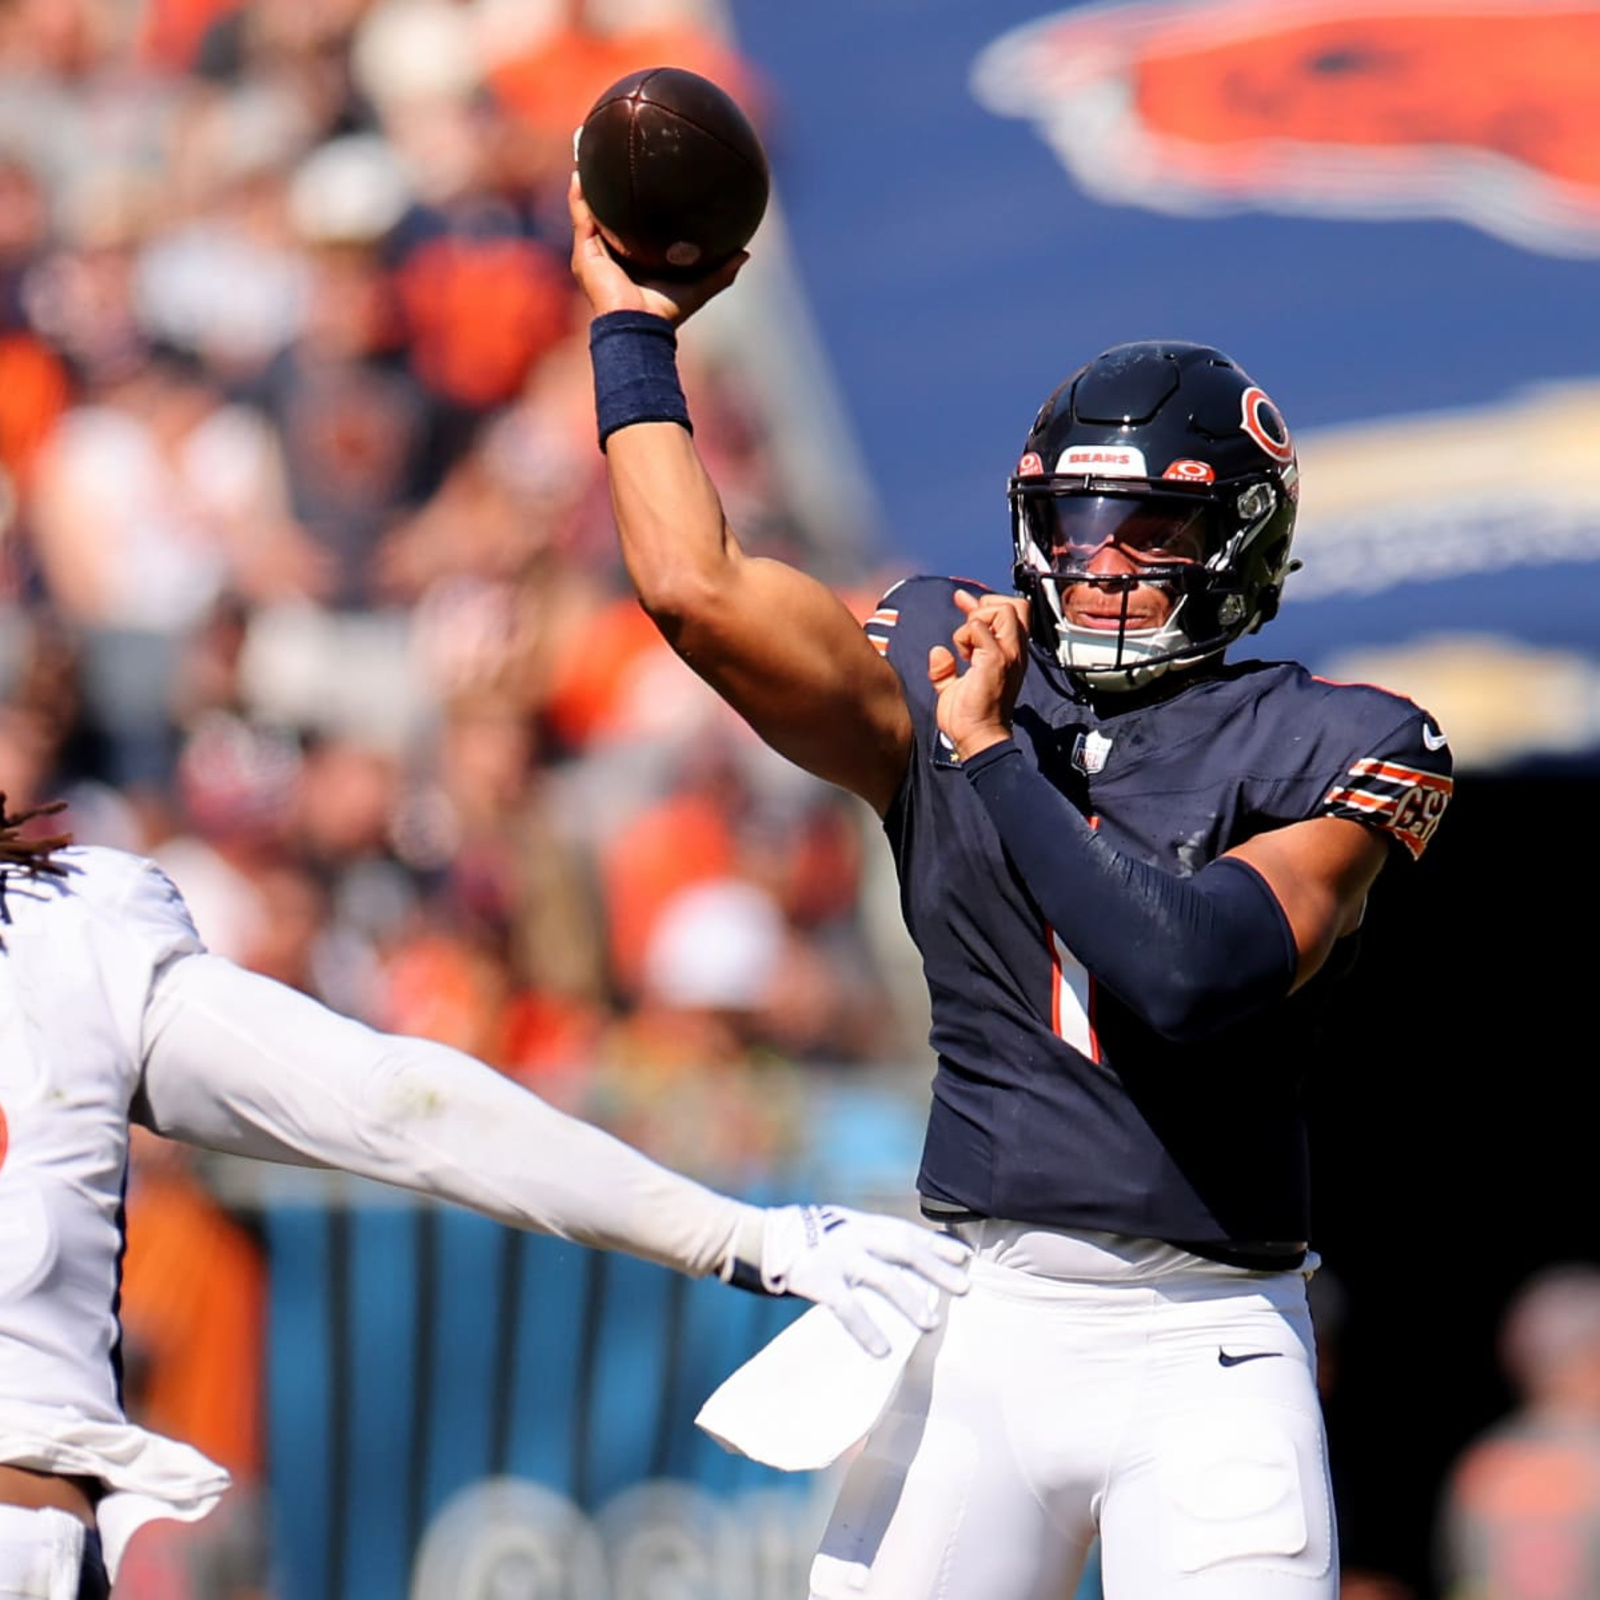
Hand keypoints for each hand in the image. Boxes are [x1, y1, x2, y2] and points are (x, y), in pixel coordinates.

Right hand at [568, 170, 746, 324]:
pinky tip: (581, 172)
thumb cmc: (665, 314)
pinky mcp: (584, 254)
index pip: (631, 229)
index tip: (644, 181)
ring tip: (588, 155)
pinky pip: (581, 217)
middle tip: (614, 159)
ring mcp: (594, 255)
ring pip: (589, 212)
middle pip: (607, 216)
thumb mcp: (698, 288)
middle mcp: (610, 256)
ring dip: (588, 185)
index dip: (635, 207)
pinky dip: (579, 195)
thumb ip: (720, 272)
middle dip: (607, 190)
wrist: (639, 327)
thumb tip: (745, 253)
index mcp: (632, 261)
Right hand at [759, 1204, 970, 1356]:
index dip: (936, 1244)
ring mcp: (838, 1257)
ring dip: (910, 1300)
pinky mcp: (819, 1281)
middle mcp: (854, 1235)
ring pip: (883, 1278)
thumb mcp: (839, 1227)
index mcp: (861, 1223)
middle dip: (936, 1268)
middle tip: (964, 1288)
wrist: (758, 1237)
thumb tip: (902, 1262)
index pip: (907, 1230)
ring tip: (931, 1323)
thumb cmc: (804, 1237)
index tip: (964, 1257)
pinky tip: (883, 1350)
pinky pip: (849, 1308)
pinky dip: (867, 1329)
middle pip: (904, 1249)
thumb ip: (866, 1240)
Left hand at [929, 588, 1029, 760]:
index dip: (985, 603)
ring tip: (966, 647)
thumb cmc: (970, 718)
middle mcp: (1014, 652)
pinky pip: (979, 628)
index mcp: (1009, 656)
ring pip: (1003, 610)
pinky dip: (964, 635)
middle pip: (1015, 605)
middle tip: (968, 627)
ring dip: (977, 620)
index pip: (1009, 613)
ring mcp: (1008, 655)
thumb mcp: (955, 685)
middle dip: (987, 606)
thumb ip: (949, 663)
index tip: (962, 603)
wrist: (978, 739)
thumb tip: (938, 648)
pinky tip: (963, 656)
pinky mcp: (996, 660)